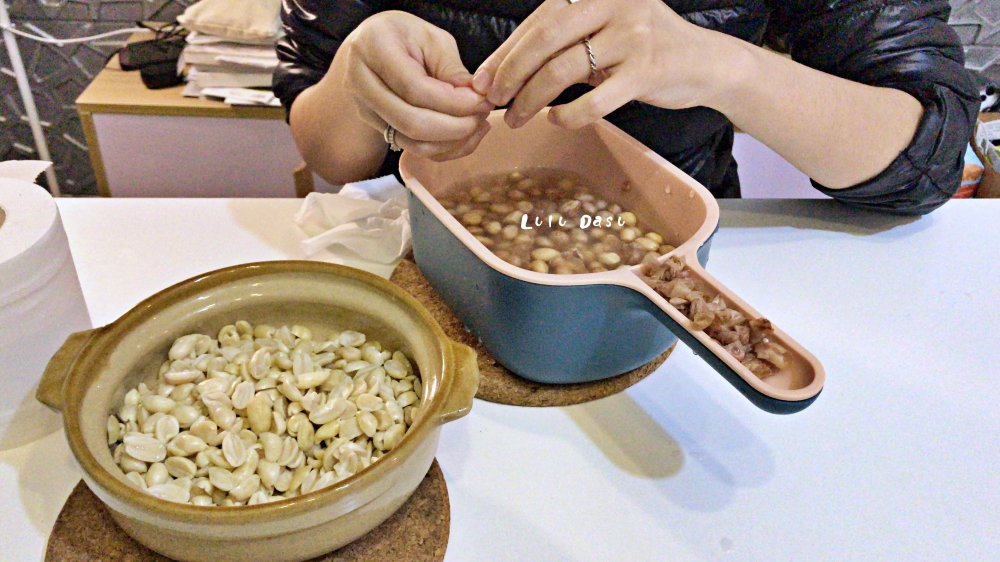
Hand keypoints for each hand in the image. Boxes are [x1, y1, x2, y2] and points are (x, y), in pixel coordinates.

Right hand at [335, 11, 494, 160]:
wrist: (371, 48)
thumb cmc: (406, 37)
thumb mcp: (432, 40)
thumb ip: (452, 69)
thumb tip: (477, 99)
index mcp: (373, 47)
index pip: (415, 88)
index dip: (453, 101)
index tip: (481, 101)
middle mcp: (360, 82)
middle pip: (411, 122)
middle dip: (455, 127)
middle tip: (482, 116)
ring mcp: (364, 110)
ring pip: (412, 142)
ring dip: (452, 142)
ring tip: (478, 125)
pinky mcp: (376, 128)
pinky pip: (413, 149)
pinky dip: (444, 148)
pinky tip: (465, 135)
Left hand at [472, 0, 730, 129]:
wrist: (705, 63)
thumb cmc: (643, 48)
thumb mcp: (603, 30)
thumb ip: (561, 41)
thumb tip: (499, 70)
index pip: (539, 19)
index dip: (506, 52)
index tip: (482, 80)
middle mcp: (614, 3)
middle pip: (546, 39)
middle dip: (511, 73)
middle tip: (492, 99)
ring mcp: (633, 35)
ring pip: (565, 69)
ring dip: (532, 99)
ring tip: (516, 118)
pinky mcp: (648, 69)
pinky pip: (596, 98)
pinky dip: (569, 114)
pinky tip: (556, 120)